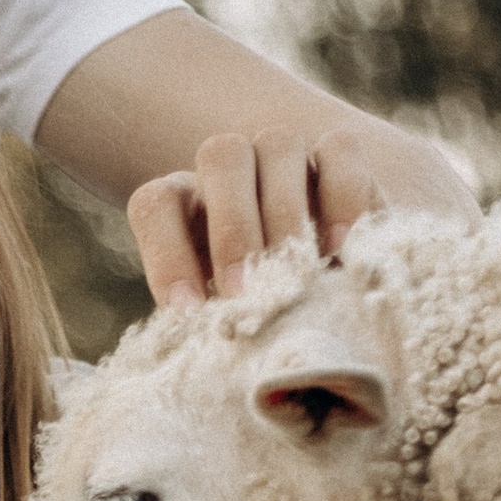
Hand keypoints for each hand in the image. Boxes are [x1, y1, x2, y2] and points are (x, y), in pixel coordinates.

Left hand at [126, 128, 398, 306]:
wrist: (333, 300)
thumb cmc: (265, 319)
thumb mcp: (231, 326)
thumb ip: (213, 329)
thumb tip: (203, 357)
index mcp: (189, 208)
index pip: (157, 203)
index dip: (166, 255)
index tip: (187, 314)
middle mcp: (234, 173)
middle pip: (222, 155)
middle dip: (234, 228)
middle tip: (246, 293)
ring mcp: (288, 159)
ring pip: (279, 143)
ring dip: (287, 212)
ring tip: (299, 276)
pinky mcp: (342, 161)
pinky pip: (340, 150)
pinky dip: (343, 197)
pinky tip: (341, 250)